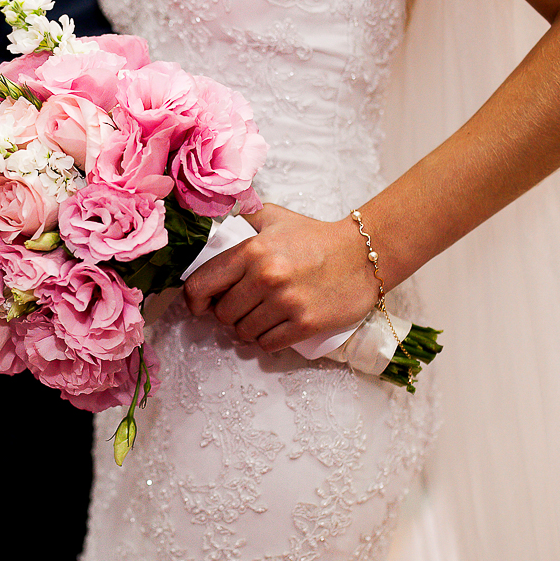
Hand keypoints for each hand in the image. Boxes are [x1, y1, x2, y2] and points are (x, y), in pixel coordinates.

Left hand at [182, 204, 379, 351]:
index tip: (202, 304)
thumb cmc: (315, 237)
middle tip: (242, 307)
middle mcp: (265, 277)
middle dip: (228, 313)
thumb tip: (213, 219)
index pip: (202, 284)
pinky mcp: (306, 324)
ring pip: (244, 333)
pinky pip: (268, 345)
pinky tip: (274, 329)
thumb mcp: (274, 218)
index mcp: (251, 251)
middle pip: (223, 314)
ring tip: (261, 317)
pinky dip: (267, 341)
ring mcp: (286, 303)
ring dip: (248, 329)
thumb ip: (242, 216)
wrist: (364, 254)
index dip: (195, 299)